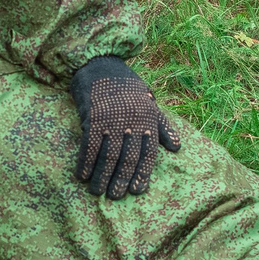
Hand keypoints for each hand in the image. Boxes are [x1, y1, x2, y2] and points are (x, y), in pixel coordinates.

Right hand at [69, 56, 180, 198]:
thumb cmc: (126, 85)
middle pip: (127, 159)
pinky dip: (85, 162)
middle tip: (114, 196)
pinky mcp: (92, 117)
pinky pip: (89, 146)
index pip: (148, 154)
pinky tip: (81, 175)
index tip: (136, 191)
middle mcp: (132, 122)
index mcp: (148, 120)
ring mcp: (111, 120)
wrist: (100, 63)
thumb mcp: (150, 102)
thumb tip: (177, 147)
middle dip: (121, 180)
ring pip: (108, 156)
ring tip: (97, 191)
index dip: (142, 174)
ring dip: (102, 176)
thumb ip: (162, 126)